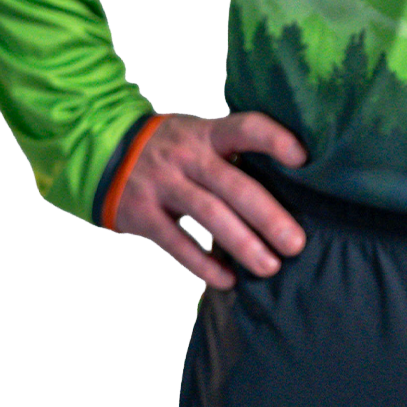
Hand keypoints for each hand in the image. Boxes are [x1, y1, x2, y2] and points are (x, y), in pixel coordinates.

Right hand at [112, 110, 309, 289]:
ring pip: (209, 215)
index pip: (245, 127)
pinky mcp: (143, 213)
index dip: (274, 139)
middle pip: (233, 184)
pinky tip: (228, 280)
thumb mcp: (197, 135)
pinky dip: (203, 263)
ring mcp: (163, 184)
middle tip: (296, 243)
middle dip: (268, 216)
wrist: (102, 150)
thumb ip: (232, 153)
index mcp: (207, 134)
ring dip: (243, 244)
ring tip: (270, 266)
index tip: (303, 159)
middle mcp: (186, 156)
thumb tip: (289, 185)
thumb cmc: (170, 147)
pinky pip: (177, 242)